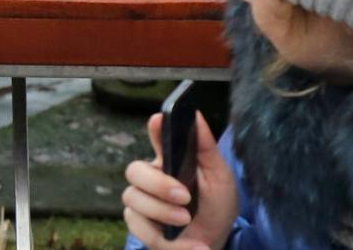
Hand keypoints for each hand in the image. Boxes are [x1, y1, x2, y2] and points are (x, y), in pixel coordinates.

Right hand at [121, 111, 238, 249]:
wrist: (216, 242)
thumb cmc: (216, 207)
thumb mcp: (220, 178)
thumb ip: (206, 149)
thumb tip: (196, 115)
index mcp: (170, 160)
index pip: (157, 138)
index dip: (155, 129)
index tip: (159, 121)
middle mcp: (151, 178)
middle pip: (134, 171)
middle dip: (157, 184)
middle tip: (183, 196)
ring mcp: (143, 203)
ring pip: (133, 199)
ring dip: (162, 212)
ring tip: (187, 221)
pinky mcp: (142, 227)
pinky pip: (140, 229)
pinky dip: (169, 242)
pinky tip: (194, 246)